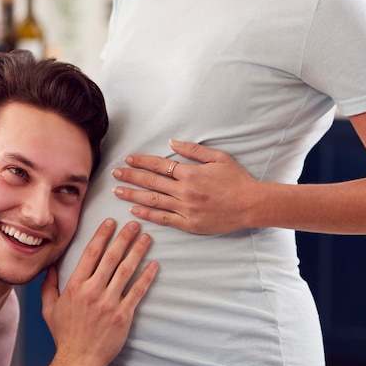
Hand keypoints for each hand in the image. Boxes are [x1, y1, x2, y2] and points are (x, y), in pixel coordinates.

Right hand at [42, 219, 157, 365]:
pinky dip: (146, 277)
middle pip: (111, 258)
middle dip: (123, 238)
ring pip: (125, 271)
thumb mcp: (49, 309)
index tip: (110, 222)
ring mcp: (108, 303)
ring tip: (145, 238)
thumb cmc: (65, 335)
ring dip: (137, 252)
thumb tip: (50, 266)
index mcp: (75, 286)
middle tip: (133, 224)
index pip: (91, 253)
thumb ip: (49, 285)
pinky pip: (136, 292)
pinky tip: (153, 265)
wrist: (78, 361)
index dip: (102, 235)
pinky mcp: (122, 316)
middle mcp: (92, 291)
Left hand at [112, 139, 257, 233]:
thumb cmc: (236, 179)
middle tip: (114, 173)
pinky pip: (163, 219)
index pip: (159, 165)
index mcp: (190, 173)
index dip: (141, 161)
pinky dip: (147, 215)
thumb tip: (171, 142)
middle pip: (151, 181)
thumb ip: (193, 150)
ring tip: (117, 191)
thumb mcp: (218, 157)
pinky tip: (134, 210)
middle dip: (130, 176)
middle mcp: (185, 191)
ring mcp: (186, 209)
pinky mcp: (189, 224)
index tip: (128, 159)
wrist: (251, 205)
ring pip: (152, 201)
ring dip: (132, 195)